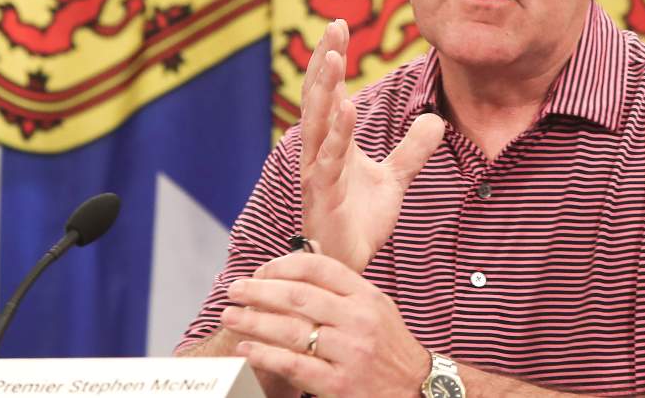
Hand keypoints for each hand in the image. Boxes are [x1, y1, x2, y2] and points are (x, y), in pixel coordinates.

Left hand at [222, 251, 429, 396]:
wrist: (414, 387)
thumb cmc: (388, 344)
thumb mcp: (375, 305)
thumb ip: (342, 286)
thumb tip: (302, 259)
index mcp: (366, 295)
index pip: (319, 268)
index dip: (283, 265)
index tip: (261, 271)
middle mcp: (359, 320)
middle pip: (299, 297)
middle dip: (259, 291)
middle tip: (234, 289)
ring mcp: (350, 353)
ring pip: (292, 331)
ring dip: (254, 321)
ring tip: (231, 316)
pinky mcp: (340, 385)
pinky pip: (295, 365)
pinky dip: (265, 355)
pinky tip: (246, 349)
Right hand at [300, 19, 443, 271]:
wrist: (348, 265)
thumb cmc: (359, 221)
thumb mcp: (394, 179)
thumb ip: (412, 150)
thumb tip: (436, 119)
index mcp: (332, 141)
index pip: (330, 90)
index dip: (333, 58)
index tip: (339, 24)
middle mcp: (318, 150)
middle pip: (318, 96)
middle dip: (325, 60)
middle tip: (334, 24)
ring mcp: (316, 171)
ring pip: (317, 122)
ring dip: (326, 88)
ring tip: (336, 56)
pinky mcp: (321, 195)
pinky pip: (327, 159)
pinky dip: (337, 133)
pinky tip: (347, 107)